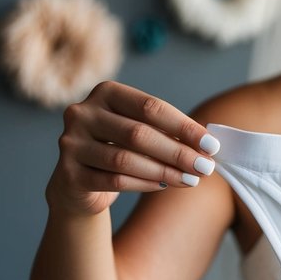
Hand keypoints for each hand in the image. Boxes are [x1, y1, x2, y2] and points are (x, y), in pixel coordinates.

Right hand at [47, 81, 219, 216]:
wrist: (80, 183)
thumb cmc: (120, 150)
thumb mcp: (141, 133)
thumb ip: (167, 133)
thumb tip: (207, 146)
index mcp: (105, 93)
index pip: (150, 107)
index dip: (184, 127)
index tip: (211, 145)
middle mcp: (83, 113)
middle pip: (139, 134)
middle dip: (178, 152)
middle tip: (206, 167)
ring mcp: (71, 143)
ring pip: (125, 159)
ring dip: (164, 171)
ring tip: (191, 180)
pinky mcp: (69, 173)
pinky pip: (114, 181)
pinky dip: (144, 184)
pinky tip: (164, 186)